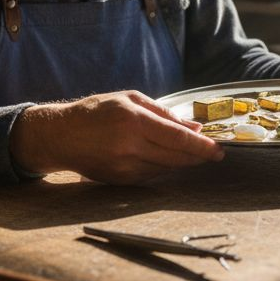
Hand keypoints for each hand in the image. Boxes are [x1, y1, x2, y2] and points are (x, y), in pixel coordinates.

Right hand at [11, 90, 223, 182]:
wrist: (61, 136)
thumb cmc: (97, 111)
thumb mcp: (130, 99)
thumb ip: (164, 113)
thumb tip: (194, 127)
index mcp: (133, 121)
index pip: (177, 138)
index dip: (201, 146)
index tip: (218, 150)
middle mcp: (129, 146)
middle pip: (176, 157)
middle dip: (198, 157)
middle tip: (214, 154)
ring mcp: (124, 166)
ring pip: (165, 169)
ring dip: (182, 163)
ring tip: (192, 154)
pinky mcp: (119, 180)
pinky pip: (151, 176)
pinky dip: (162, 168)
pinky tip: (166, 159)